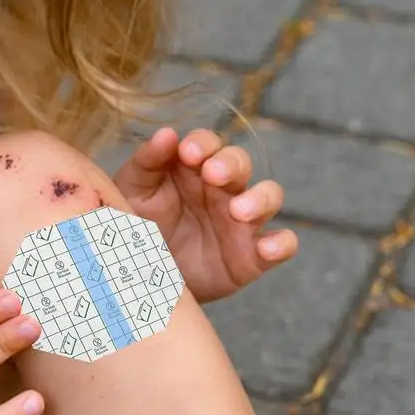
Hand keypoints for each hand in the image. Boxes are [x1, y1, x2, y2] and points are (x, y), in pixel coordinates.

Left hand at [114, 128, 297, 303]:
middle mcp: (221, 189)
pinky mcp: (252, 255)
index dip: (202, 143)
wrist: (141, 281)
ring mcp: (241, 221)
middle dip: (230, 164)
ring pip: (269, 196)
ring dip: (260, 199)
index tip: (187, 152)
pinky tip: (266, 249)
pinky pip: (281, 243)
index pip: (207, 143)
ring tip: (239, 211)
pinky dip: (281, 243)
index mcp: (192, 167)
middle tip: (212, 174)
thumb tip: (166, 133)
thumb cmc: (139, 226)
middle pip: (240, 162)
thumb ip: (147, 162)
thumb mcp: (133, 192)